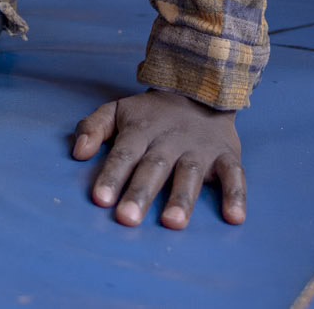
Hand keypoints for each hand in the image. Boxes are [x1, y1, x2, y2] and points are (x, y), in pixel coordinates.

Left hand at [69, 89, 245, 229]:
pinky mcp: (227, 155)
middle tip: (127, 219)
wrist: (200, 89)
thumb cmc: (151, 113)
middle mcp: (170, 140)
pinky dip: (236, 195)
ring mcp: (200, 149)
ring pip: (189, 173)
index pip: (124, 154)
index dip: (111, 176)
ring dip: (182, 198)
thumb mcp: (117, 110)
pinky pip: (234, 175)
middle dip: (140, 193)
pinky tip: (234, 218)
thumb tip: (77, 152)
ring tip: (172, 223)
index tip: (99, 199)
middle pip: (153, 168)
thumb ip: (93, 127)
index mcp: (141, 130)